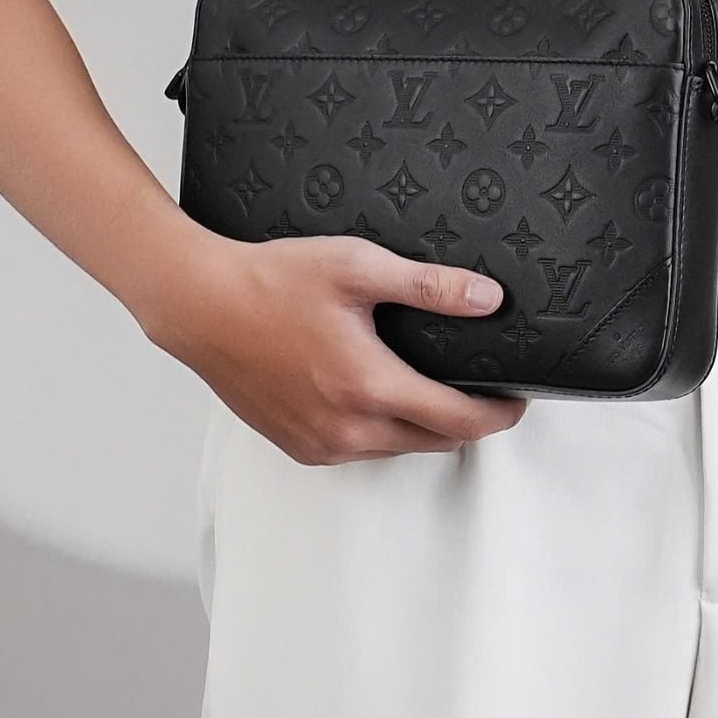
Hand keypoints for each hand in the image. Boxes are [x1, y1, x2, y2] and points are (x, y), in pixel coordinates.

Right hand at [141, 229, 527, 465]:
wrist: (199, 305)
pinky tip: (378, 392)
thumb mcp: (358, 267)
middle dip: (466, 421)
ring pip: (397, 448)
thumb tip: (489, 299)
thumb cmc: (271, 281)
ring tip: (431, 383)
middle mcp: (346, 428)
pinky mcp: (299, 446)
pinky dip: (382, 429)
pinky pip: (360, 449)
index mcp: (368, 386)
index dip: (498, 414)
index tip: (518, 398)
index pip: (459, 422)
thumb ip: (429, 286)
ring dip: (422, 426)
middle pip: (434, 442)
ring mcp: (320, 444)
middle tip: (482, 386)